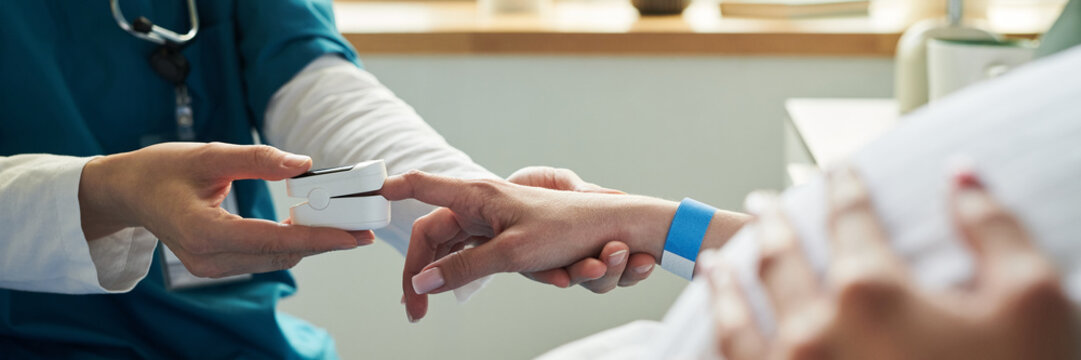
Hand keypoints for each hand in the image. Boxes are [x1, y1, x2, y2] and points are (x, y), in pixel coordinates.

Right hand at [78, 142, 373, 277]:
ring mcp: (211, 268)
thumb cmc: (161, 169)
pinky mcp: (217, 265)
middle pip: (281, 256)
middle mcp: (207, 259)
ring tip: (345, 223)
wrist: (126, 192)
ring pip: (275, 261)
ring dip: (311, 244)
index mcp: (202, 232)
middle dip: (325, 241)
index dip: (318, 238)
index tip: (354, 235)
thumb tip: (305, 164)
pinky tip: (311, 226)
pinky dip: (289, 244)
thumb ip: (258, 159)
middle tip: (364, 226)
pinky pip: (263, 259)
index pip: (273, 241)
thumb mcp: (208, 154)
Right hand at [380, 171, 678, 321]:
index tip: (366, 196)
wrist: (615, 228)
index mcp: (478, 195)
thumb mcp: (511, 253)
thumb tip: (424, 283)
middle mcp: (483, 204)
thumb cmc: (568, 228)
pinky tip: (454, 288)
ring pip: (453, 250)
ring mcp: (495, 221)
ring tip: (421, 306)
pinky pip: (477, 256)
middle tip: (410, 308)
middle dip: (417, 271)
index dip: (391, 189)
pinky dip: (467, 274)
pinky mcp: (509, 237)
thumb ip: (465, 268)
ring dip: (440, 278)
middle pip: (433, 235)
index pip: (422, 187)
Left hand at [507, 166, 656, 291]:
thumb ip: (582, 191)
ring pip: (582, 281)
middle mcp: (579, 255)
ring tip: (597, 264)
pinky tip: (563, 277)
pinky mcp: (529, 264)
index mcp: (594, 235)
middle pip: (609, 277)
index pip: (625, 259)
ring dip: (591, 274)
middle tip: (619, 251)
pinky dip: (554, 276)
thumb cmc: (532, 187)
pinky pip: (544, 275)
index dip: (638, 265)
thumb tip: (617, 197)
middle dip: (620, 270)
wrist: (492, 196)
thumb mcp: (560, 181)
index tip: (649, 258)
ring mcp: (556, 261)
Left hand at [706, 166, 1078, 359]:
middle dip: (774, 224)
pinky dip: (719, 329)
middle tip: (764, 204)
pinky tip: (716, 323)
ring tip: (717, 260)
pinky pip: (732, 357)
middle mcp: (816, 327)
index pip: (851, 219)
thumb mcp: (1030, 302)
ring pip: (741, 310)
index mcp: (872, 291)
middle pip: (784, 257)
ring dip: (729, 277)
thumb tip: (961, 177)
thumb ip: (992, 230)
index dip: (845, 188)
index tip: (838, 171)